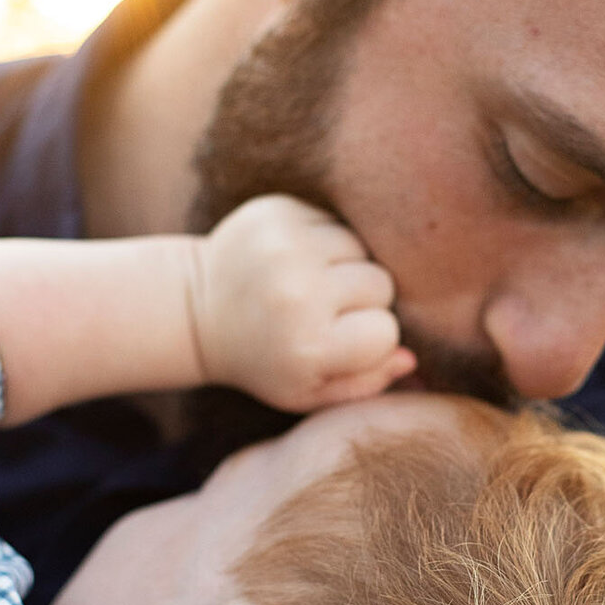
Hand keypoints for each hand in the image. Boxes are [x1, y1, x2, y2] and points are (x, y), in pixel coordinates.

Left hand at [188, 196, 416, 410]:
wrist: (195, 309)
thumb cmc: (263, 359)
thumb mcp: (308, 393)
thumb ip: (364, 384)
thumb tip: (410, 358)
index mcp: (308, 345)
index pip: (387, 331)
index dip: (371, 338)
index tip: (340, 340)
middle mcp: (297, 293)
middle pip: (382, 284)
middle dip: (363, 299)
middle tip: (325, 311)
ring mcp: (286, 246)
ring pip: (361, 247)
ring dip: (345, 265)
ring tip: (310, 283)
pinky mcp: (277, 211)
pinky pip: (335, 220)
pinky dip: (324, 239)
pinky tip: (296, 260)